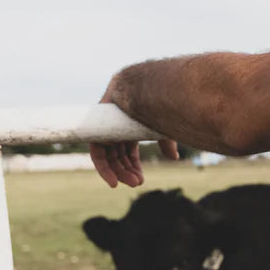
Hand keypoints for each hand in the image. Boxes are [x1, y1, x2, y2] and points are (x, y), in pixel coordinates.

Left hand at [89, 71, 178, 187]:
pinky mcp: (97, 128)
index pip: (128, 152)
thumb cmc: (155, 103)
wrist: (144, 86)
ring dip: (117, 173)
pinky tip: (112, 181)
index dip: (133, 166)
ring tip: (132, 183)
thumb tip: (173, 158)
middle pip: (117, 156)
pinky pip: (96, 152)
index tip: (140, 180)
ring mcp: (105, 128)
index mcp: (129, 128)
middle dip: (126, 172)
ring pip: (108, 156)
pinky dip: (103, 168)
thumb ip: (166, 143)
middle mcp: (116, 129)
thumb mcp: (162, 128)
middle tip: (137, 183)